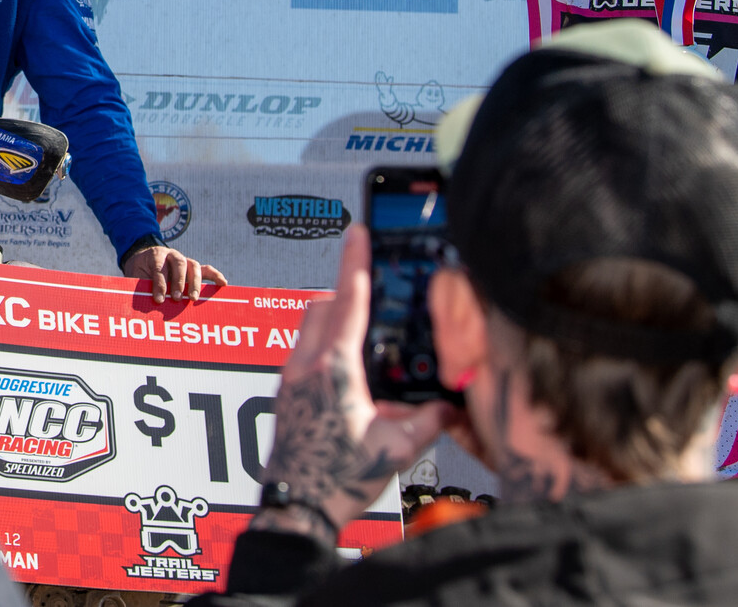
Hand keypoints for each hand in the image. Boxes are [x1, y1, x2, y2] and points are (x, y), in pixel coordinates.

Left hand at [123, 243, 224, 301]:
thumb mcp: (135, 275)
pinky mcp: (193, 267)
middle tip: (177, 298)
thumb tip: (141, 304)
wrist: (143, 259)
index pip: (159, 268)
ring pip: (194, 266)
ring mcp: (184, 260)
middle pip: (179, 264)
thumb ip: (140, 285)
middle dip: (179, 282)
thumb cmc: (140, 271)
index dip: (159, 284)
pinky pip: (206, 270)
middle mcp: (172, 255)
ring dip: (195, 283)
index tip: (159, 299)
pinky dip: (215, 276)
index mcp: (155, 255)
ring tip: (193, 298)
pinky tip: (223, 284)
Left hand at [252, 228, 454, 539]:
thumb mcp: (396, 449)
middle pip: (324, 306)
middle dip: (347, 292)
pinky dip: (323, 347)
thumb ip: (429, 422)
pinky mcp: (284, 394)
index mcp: (335, 369)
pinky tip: (347, 376)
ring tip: (363, 337)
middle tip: (371, 288)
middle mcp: (307, 365)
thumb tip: (453, 406)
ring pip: (310, 327)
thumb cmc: (339, 478)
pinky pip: (303, 352)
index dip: (356, 263)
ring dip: (334, 321)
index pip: (348, 301)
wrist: (296, 505)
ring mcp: (290, 378)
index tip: (359, 232)